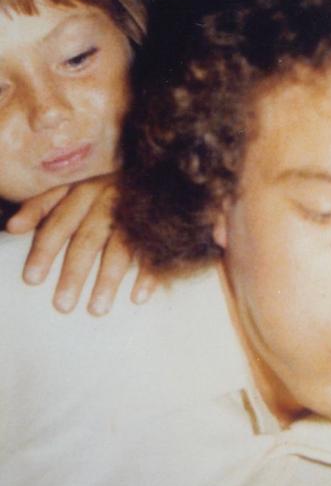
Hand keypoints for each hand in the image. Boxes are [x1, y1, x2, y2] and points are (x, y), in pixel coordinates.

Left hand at [6, 176, 156, 314]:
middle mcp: (108, 199)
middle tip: (62, 305)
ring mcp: (136, 211)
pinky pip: (154, 251)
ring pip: (120, 248)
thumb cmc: (104, 191)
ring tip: (97, 309)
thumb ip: (41, 207)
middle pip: (87, 240)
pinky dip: (147, 274)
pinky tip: (138, 297)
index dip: (44, 250)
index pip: (58, 223)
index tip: (32, 280)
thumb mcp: (71, 190)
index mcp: (83, 192)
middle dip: (74, 273)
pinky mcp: (161, 223)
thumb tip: (12, 227)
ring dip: (108, 280)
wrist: (157, 176)